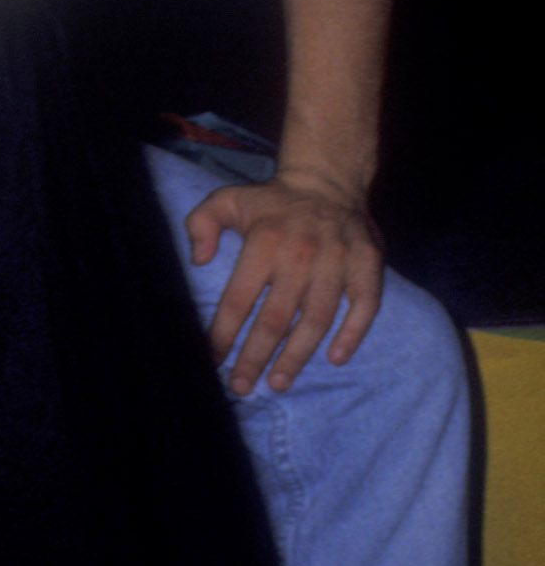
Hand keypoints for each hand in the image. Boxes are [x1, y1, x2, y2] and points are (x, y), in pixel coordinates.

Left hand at [190, 170, 384, 393]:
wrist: (327, 180)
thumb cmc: (269, 200)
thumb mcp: (225, 199)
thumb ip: (201, 224)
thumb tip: (196, 260)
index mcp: (264, 243)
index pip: (238, 300)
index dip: (223, 334)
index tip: (212, 360)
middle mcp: (301, 255)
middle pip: (275, 319)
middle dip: (256, 357)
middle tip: (242, 386)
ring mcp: (338, 261)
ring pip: (316, 319)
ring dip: (298, 355)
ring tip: (279, 382)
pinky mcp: (368, 265)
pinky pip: (364, 305)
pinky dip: (352, 333)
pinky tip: (334, 358)